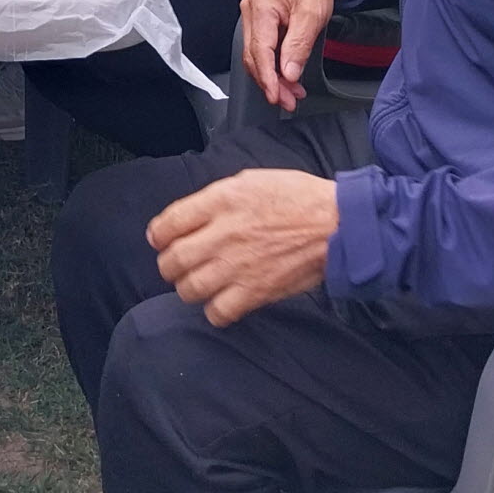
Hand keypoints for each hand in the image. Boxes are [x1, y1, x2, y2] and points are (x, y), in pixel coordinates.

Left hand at [149, 171, 338, 325]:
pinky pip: (218, 313)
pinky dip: (214, 311)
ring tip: (195, 284)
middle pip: (173, 259)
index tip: (159, 239)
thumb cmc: (297, 197)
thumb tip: (192, 215)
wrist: (336, 225)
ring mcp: (237, 266)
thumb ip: (217, 198)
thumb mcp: (250, 180)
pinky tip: (220, 302)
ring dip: (187, 288)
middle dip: (168, 264)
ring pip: (189, 289)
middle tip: (175, 265)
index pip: (170, 222)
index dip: (158, 234)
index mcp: (221, 201)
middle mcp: (223, 234)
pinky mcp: (255, 292)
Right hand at [239, 0, 362, 112]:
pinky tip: (287, 78)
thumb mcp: (312, 15)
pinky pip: (262, 49)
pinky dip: (273, 66)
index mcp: (261, 7)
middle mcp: (250, 11)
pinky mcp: (260, 21)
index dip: (267, 78)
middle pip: (254, 57)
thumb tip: (288, 74)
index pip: (259, 51)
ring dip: (272, 78)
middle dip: (271, 83)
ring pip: (256, 56)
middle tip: (289, 102)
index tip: (278, 97)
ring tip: (292, 94)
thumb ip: (298, 45)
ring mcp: (253, 16)